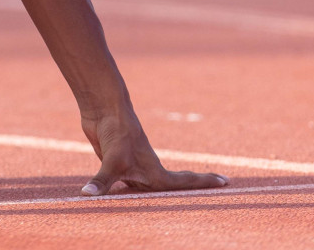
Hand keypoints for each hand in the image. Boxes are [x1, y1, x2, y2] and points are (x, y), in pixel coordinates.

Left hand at [80, 109, 226, 195]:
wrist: (102, 108)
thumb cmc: (116, 132)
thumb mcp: (112, 160)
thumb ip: (102, 181)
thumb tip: (87, 195)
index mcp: (154, 172)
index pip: (184, 183)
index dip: (204, 183)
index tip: (227, 180)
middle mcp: (146, 171)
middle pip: (169, 189)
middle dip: (186, 193)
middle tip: (209, 197)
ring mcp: (131, 166)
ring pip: (143, 188)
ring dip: (152, 197)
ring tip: (166, 205)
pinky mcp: (114, 163)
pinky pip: (121, 184)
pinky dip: (122, 192)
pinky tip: (117, 198)